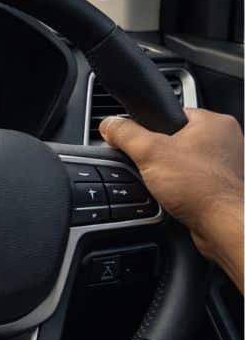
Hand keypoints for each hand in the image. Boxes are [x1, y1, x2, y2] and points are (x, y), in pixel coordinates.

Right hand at [100, 108, 242, 261]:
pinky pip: (196, 181)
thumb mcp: (149, 153)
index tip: (139, 143)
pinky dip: (184, 188)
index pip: (173, 113)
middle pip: (178, 139)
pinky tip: (178, 196)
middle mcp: (228, 139)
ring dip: (172, 173)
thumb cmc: (200, 188)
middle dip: (160, 155)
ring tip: (167, 185)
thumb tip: (110, 124)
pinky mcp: (226, 186)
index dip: (150, 128)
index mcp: (215, 122)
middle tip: (152, 168)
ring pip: (187, 162)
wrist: (223, 226)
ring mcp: (230, 164)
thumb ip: (125, 134)